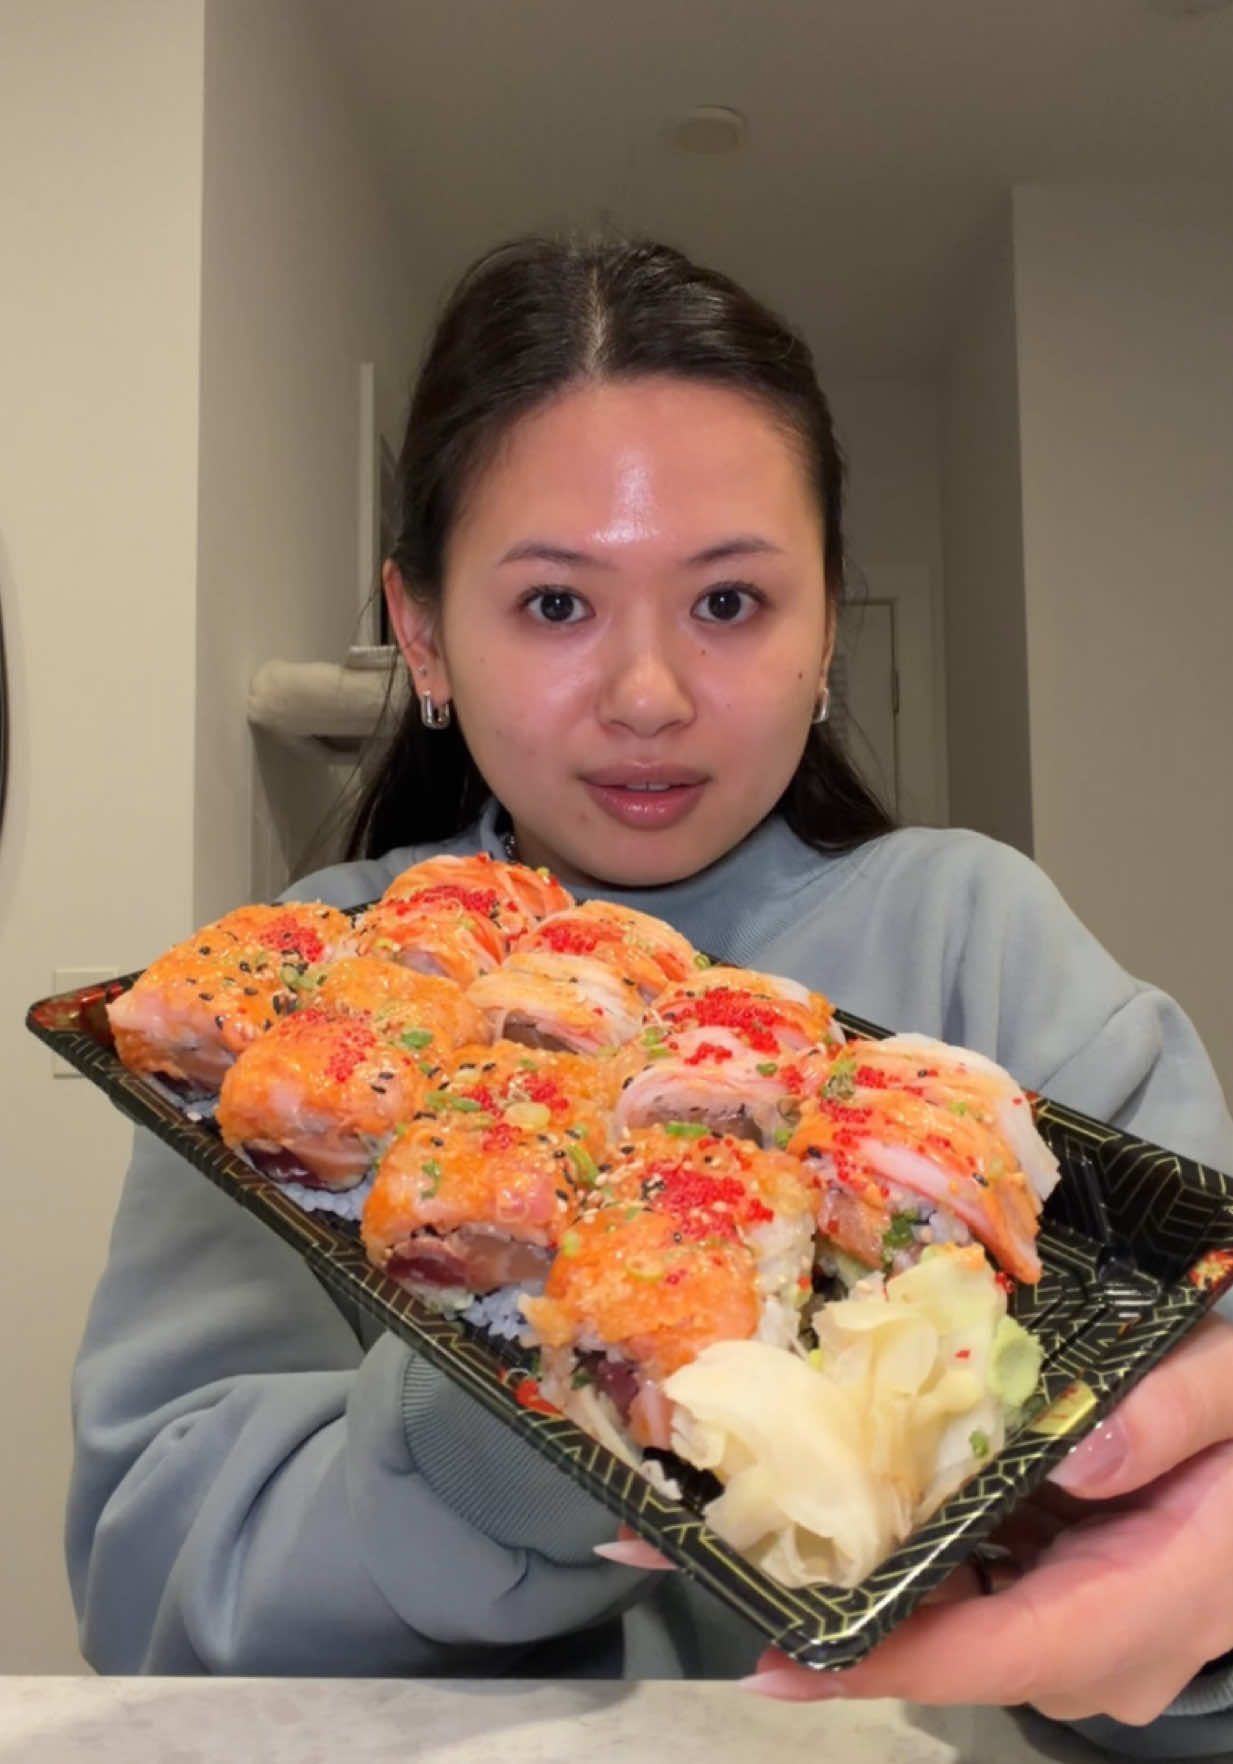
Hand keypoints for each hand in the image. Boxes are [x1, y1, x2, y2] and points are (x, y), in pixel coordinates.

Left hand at [742, 1315, 1232, 1725]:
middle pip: (960, 1645)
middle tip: (720, 1555)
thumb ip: (1177, 1410)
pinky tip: (856, 1496)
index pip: (1004, 1652)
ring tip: (757, 1523)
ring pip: (964, 1621)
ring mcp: (1099, 1630)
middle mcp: (1115, 1646)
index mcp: (1154, 1601)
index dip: (889, 1660)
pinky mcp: (1085, 1598)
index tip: (781, 1658)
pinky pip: (988, 1590)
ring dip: (868, 1579)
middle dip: (842, 1611)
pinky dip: (921, 1553)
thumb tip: (1077, 1453)